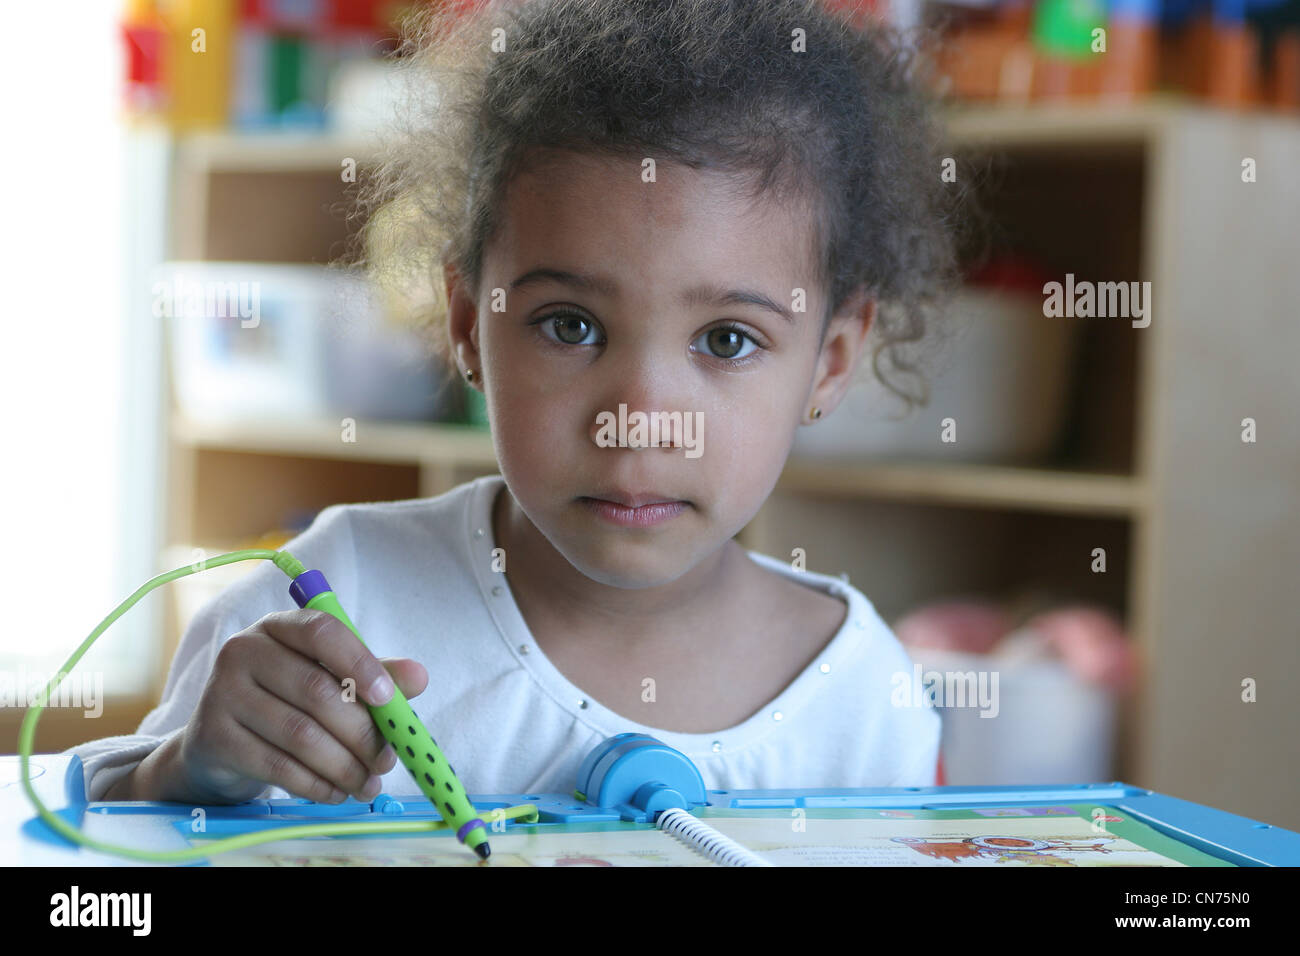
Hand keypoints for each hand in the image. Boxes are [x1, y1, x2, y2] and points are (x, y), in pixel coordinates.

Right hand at [167, 609, 428, 804]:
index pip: (321, 631)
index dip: (359, 662)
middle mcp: (244, 650)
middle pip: (316, 691)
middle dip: (361, 732)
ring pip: (299, 734)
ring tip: (368, 785)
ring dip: (343, 766)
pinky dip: (316, 784)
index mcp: (280, 627)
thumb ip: (375, 675)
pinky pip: (277, 766)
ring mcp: (222, 692)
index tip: (389, 698)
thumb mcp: (330, 679)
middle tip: (386, 761)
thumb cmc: (286, 701)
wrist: (220, 742)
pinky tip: (336, 793)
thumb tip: (419, 677)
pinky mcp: (213, 737)